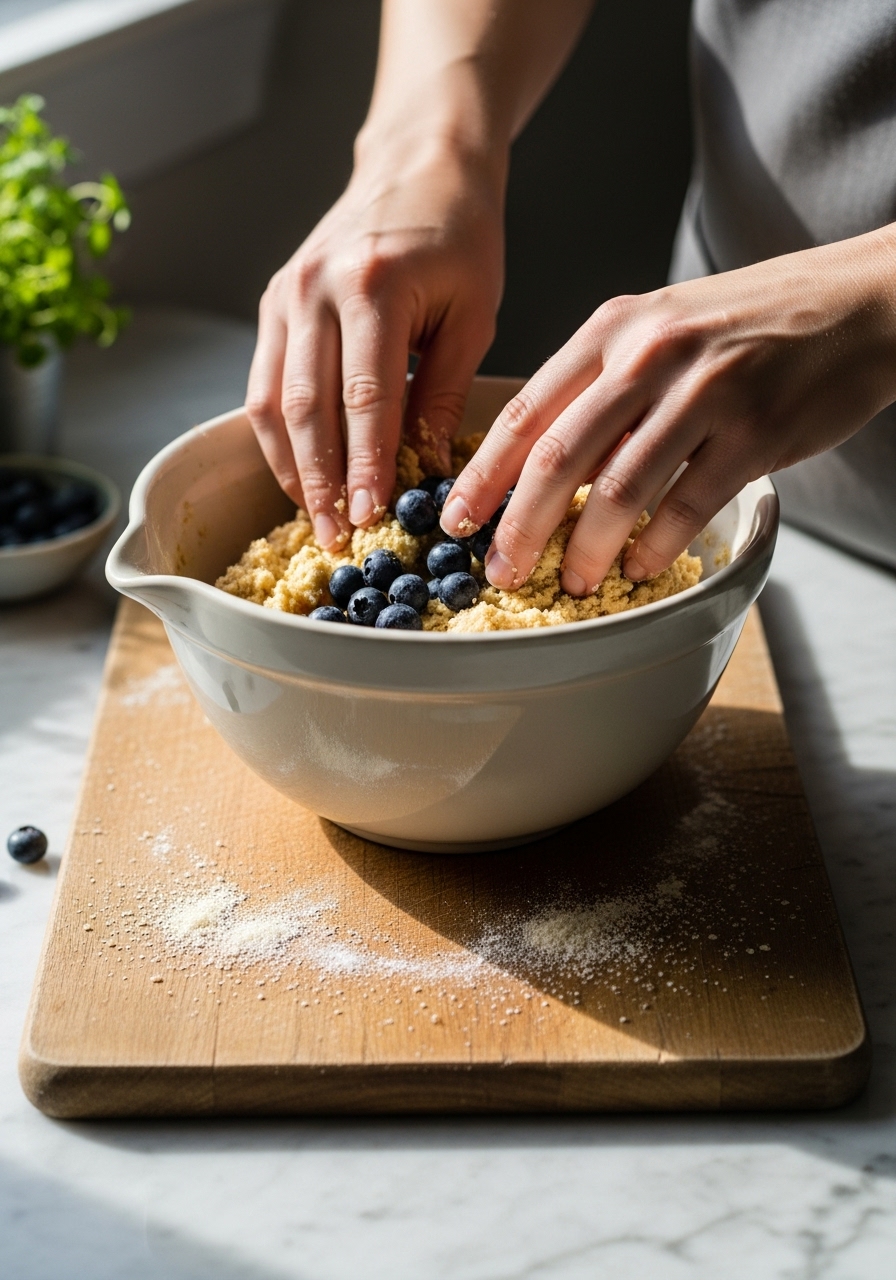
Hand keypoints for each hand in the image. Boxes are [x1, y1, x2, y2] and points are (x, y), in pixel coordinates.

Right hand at [244, 140, 503, 549]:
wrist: (418, 164)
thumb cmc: (459, 235)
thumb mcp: (473, 313)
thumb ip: (443, 392)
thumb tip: (428, 469)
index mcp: (371, 287)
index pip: (363, 398)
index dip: (366, 466)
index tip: (373, 519)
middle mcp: (314, 289)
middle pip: (306, 409)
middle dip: (322, 482)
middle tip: (340, 538)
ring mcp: (284, 296)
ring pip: (272, 403)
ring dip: (292, 469)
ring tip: (318, 520)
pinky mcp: (273, 304)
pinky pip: (264, 384)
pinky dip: (280, 437)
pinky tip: (302, 475)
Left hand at [440, 229, 895, 591]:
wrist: (857, 302)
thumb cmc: (747, 325)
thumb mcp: (660, 330)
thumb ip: (602, 387)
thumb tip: (544, 467)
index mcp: (614, 329)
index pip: (528, 411)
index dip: (484, 475)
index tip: (455, 520)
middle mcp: (651, 355)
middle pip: (559, 456)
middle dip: (520, 526)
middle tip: (501, 571)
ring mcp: (706, 391)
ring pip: (620, 489)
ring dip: (586, 549)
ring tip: (572, 583)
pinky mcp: (755, 431)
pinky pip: (687, 504)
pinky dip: (654, 545)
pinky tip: (637, 567)